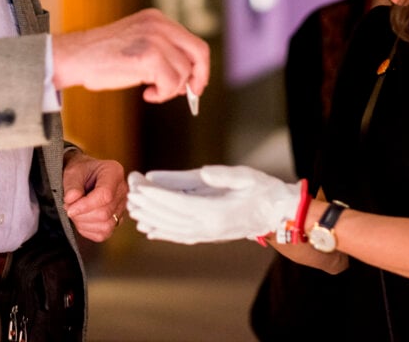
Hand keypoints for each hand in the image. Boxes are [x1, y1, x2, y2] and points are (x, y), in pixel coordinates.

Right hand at [51, 9, 209, 102]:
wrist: (74, 57)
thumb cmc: (100, 56)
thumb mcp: (137, 43)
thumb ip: (162, 52)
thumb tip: (187, 76)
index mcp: (157, 19)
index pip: (192, 42)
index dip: (198, 66)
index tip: (195, 83)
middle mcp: (159, 25)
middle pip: (199, 52)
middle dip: (198, 77)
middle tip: (189, 94)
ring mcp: (154, 39)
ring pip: (183, 73)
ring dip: (170, 89)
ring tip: (151, 90)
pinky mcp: (148, 56)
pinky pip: (171, 83)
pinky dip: (162, 94)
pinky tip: (147, 93)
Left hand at [63, 150, 126, 242]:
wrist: (84, 176)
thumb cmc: (80, 171)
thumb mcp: (72, 172)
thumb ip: (72, 186)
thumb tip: (71, 200)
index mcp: (114, 172)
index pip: (105, 195)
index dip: (85, 205)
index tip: (69, 208)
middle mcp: (122, 190)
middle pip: (105, 213)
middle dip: (82, 215)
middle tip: (68, 207)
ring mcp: (121, 206)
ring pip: (106, 225)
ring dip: (84, 223)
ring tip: (75, 212)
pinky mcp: (117, 219)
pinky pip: (104, 233)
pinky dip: (88, 230)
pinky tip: (82, 219)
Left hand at [126, 165, 300, 243]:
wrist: (278, 213)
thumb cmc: (263, 190)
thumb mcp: (246, 176)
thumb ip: (224, 176)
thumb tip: (204, 172)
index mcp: (217, 212)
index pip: (179, 203)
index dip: (156, 194)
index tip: (139, 184)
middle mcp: (209, 227)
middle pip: (170, 217)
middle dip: (148, 203)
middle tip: (130, 189)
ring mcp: (208, 234)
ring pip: (172, 229)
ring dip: (151, 218)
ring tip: (132, 207)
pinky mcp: (209, 236)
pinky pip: (181, 237)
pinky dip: (163, 233)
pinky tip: (149, 230)